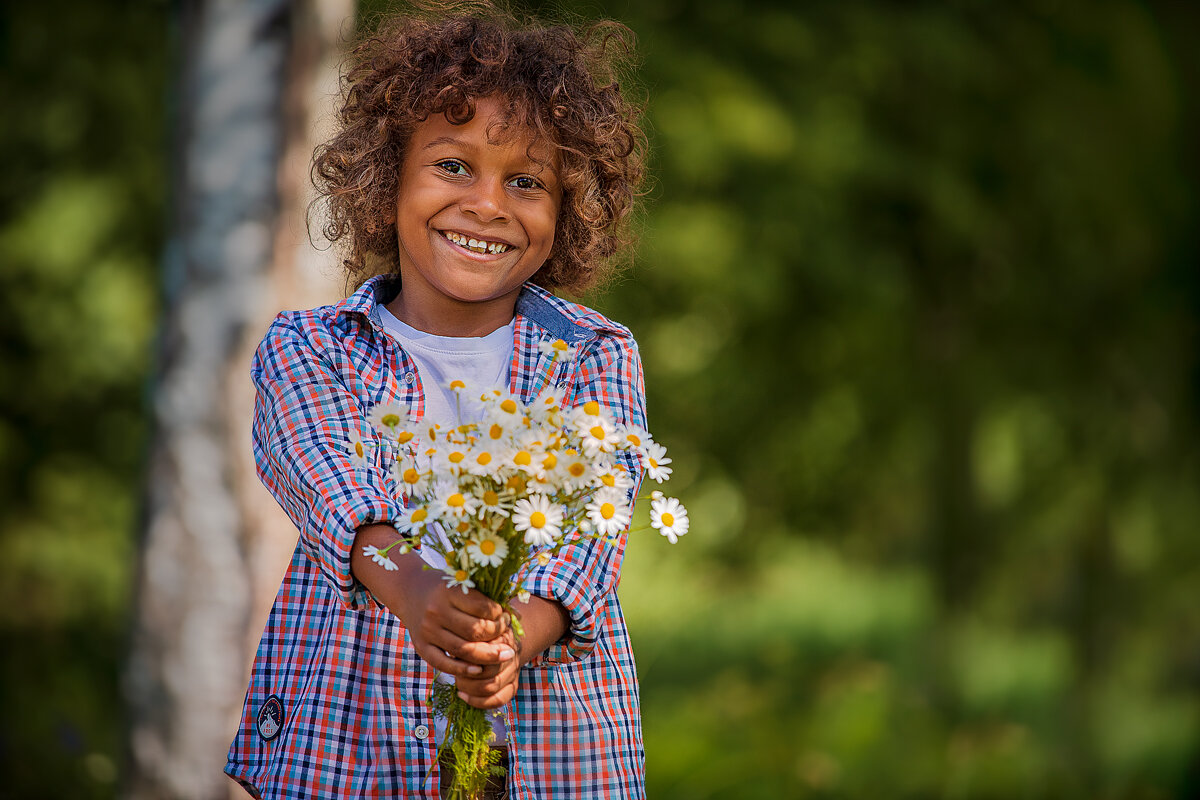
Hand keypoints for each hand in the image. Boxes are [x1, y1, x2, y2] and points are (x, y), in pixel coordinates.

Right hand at [351, 525, 515, 687]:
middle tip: (507, 637)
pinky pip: (444, 663)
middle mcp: (435, 611)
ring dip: (488, 655)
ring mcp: (427, 631)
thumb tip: (518, 617)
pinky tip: (479, 670)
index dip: (500, 616)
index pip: (483, 608)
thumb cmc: (446, 587)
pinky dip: (463, 670)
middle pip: (475, 631)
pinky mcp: (421, 647)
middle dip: (497, 636)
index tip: (506, 617)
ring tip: (503, 655)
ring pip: (463, 650)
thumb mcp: (463, 583)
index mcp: (448, 591)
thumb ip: (486, 597)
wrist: (409, 591)